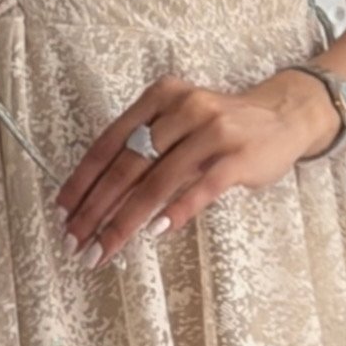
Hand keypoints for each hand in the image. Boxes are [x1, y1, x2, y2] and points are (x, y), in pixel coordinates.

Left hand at [54, 70, 335, 263]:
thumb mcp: (178, 122)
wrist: (283, 116)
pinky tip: (154, 233)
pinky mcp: (238, 157)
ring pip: (157, 182)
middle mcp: (183, 108)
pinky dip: (176, 211)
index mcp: (159, 97)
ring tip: (105, 247)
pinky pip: (201, 188)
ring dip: (126, 221)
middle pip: (127, 166)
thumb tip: (97, 195)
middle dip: (95, 209)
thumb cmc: (222, 126)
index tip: (62, 212)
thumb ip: (144, 148)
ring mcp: (213, 132)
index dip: (82, 180)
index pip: (109, 143)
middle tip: (75, 241)